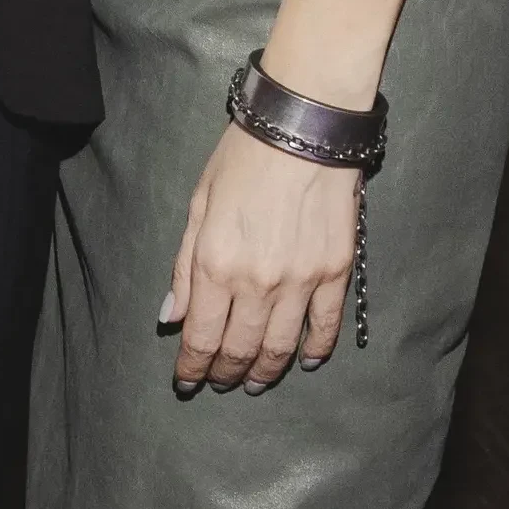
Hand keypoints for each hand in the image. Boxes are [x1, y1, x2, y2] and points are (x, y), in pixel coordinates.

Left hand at [163, 124, 360, 390]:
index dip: (193, 367)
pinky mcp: (336, 271)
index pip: (202, 338)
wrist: (303, 127)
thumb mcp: (198, 206)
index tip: (189, 381)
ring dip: (266, 371)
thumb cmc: (242, 159)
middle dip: (226, 373)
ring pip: (281, 346)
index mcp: (217, 265)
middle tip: (221, 381)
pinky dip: (315, 349)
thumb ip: (185, 267)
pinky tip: (306, 360)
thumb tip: (173, 316)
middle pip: (240, 349)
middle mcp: (258, 282)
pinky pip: (325, 325)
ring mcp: (301, 280)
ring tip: (256, 381)